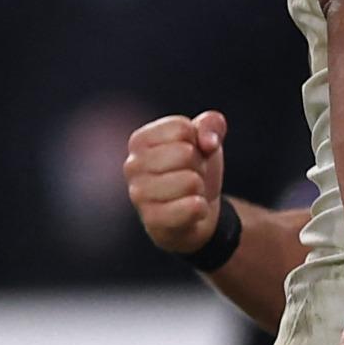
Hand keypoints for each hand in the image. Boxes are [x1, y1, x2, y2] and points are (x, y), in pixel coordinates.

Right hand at [125, 111, 227, 254]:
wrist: (197, 213)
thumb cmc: (194, 170)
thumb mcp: (205, 141)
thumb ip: (211, 124)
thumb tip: (208, 142)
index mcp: (140, 140)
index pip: (181, 128)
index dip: (197, 141)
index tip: (190, 154)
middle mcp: (132, 165)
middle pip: (185, 153)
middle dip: (199, 165)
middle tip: (190, 176)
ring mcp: (139, 194)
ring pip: (190, 181)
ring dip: (199, 189)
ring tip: (188, 193)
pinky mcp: (152, 220)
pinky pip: (193, 207)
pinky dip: (200, 209)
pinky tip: (189, 212)